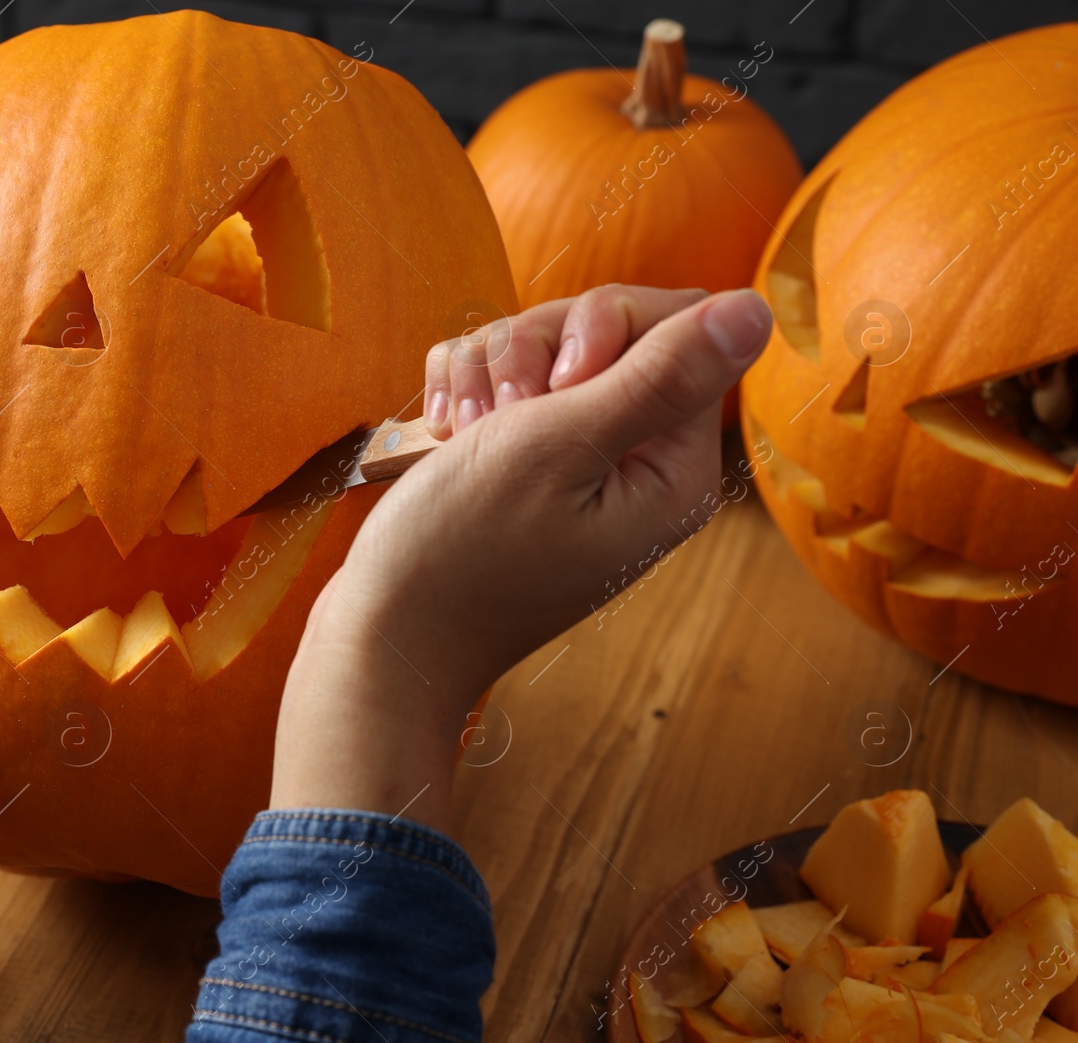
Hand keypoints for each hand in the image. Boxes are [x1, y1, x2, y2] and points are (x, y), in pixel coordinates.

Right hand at [270, 286, 773, 831]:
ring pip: (547, 344)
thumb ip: (661, 376)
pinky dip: (467, 387)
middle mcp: (637, 460)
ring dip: (492, 367)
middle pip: (608, 326)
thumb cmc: (466, 552)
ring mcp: (577, 461)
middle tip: (500, 412)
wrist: (385, 634)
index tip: (554, 384)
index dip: (604, 327)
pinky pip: (504, 376)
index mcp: (673, 465)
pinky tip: (446, 431)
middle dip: (537, 346)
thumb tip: (756, 309)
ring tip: (464, 431)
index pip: (678, 326)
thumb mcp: (562, 448)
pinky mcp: (524, 459)